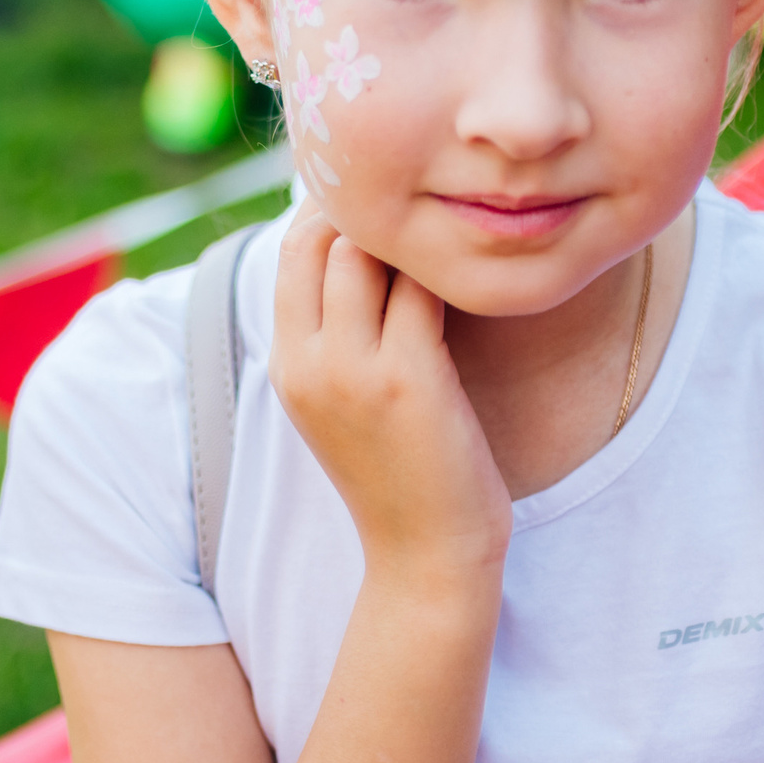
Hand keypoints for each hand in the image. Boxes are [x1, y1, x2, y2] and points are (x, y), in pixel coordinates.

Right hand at [268, 214, 512, 583]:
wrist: (428, 556)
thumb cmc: (402, 473)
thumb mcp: (343, 404)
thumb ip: (339, 337)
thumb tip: (363, 257)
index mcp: (287, 366)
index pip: (290, 252)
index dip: (333, 214)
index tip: (386, 205)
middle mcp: (306, 363)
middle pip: (317, 239)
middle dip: (366, 212)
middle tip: (423, 209)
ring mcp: (352, 370)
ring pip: (363, 253)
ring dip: (409, 238)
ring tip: (449, 238)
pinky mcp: (407, 378)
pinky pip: (420, 288)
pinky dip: (445, 271)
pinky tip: (476, 272)